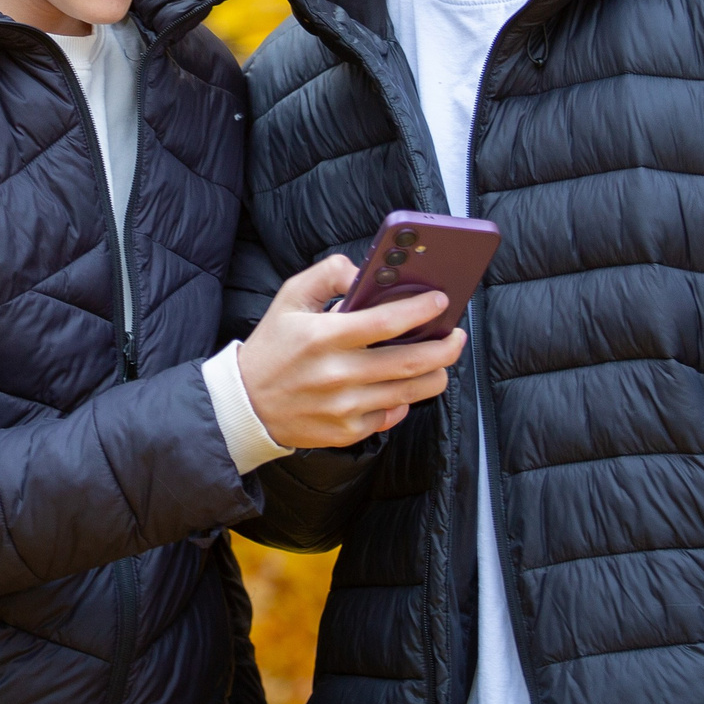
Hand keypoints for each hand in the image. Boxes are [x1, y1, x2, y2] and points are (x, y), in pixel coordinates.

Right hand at [235, 254, 466, 448]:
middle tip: (456, 336)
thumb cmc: (273, 347)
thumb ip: (328, 273)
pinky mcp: (348, 431)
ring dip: (436, 374)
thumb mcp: (290, 298)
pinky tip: (403, 386)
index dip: (420, 311)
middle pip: (411, 362)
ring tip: (441, 360)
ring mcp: (345, 406)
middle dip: (445, 347)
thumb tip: (365, 272)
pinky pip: (392, 415)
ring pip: (410, 392)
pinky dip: (404, 400)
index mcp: (323, 336)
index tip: (440, 301)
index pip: (385, 322)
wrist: (247, 404)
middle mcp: (337, 374)